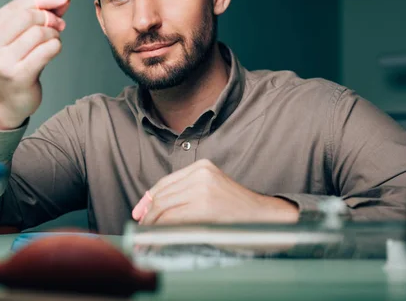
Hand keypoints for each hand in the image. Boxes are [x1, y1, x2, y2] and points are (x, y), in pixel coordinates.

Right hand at [0, 0, 69, 129]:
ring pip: (39, 33)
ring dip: (54, 34)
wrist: (10, 99)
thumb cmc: (18, 63)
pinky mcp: (19, 75)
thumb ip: (40, 14)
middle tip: (59, 24)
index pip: (17, 5)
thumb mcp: (22, 36)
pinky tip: (53, 50)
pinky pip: (47, 49)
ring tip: (53, 40)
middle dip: (49, 17)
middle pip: (28, 16)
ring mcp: (2, 62)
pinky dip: (56, 46)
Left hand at [137, 159, 298, 224]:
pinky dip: (162, 231)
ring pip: (165, 207)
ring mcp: (203, 188)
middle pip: (162, 195)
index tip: (139, 213)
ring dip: (152, 225)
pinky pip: (174, 219)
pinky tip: (158, 240)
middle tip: (141, 231)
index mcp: (202, 167)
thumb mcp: (211, 193)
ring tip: (147, 238)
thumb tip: (151, 208)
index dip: (148, 200)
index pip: (165, 183)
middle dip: (147, 215)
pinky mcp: (205, 206)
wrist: (266, 218)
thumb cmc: (238, 211)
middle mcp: (200, 173)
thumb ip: (185, 195)